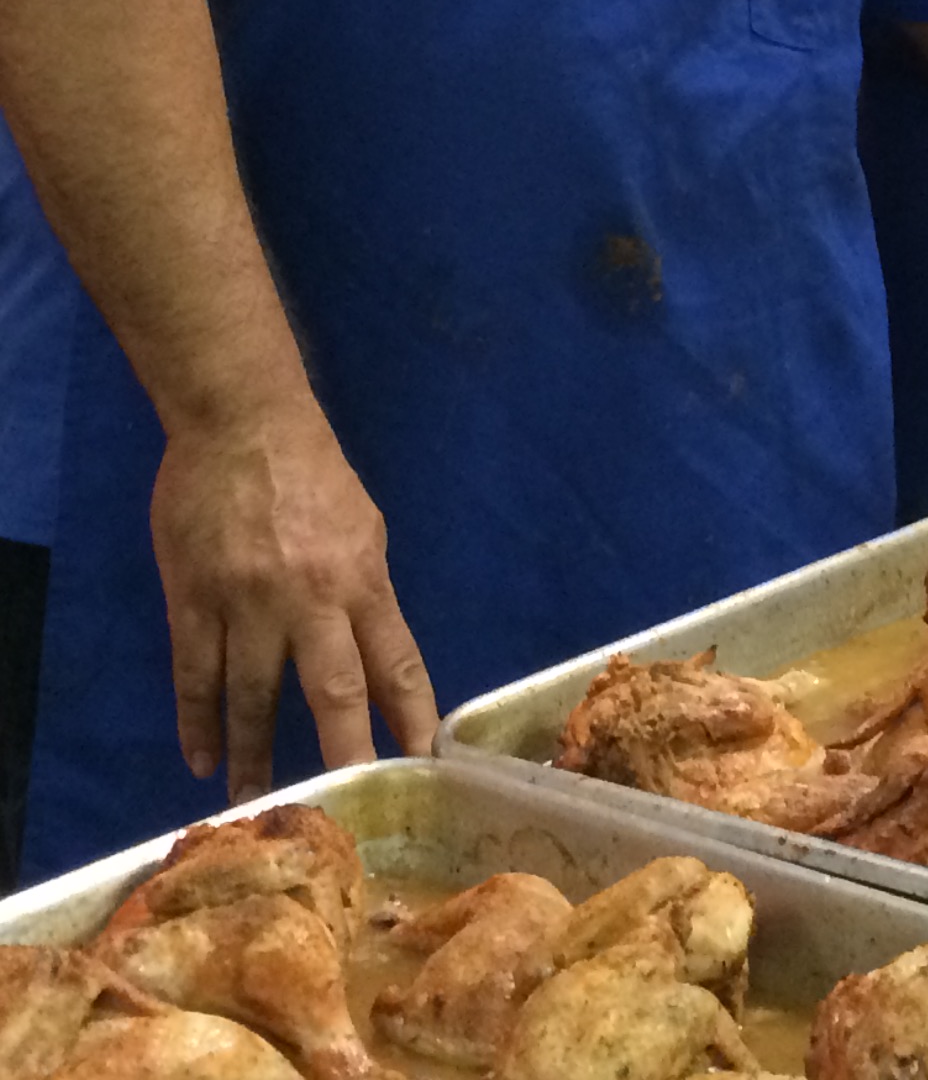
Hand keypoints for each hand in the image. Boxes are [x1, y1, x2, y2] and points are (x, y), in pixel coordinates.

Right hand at [149, 402, 437, 800]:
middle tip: (347, 813)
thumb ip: (364, 593)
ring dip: (255, 756)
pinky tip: (202, 759)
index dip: (411, 717)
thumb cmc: (312, 474)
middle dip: (344, 755)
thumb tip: (370, 657)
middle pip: (332, 692)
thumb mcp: (362, 527)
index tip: (425, 765)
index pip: (395, 662)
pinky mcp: (193, 599)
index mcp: (361, 579)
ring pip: (254, 697)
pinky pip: (195, 673)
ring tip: (256, 804)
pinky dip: (198, 720)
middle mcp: (310, 599)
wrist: (242, 423)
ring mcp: (246, 603)